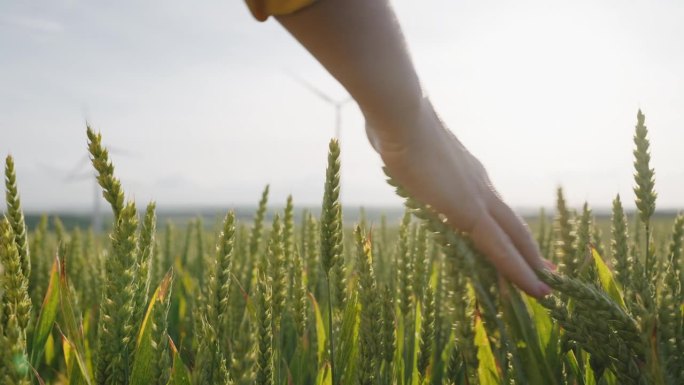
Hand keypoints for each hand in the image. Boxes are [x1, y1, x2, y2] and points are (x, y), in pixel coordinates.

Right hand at [368, 97, 551, 298]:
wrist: (401, 115)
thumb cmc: (394, 125)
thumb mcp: (403, 147)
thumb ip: (405, 155)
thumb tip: (393, 148)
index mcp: (465, 173)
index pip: (492, 207)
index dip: (505, 227)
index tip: (514, 242)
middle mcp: (479, 184)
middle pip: (511, 224)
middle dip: (528, 249)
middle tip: (547, 271)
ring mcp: (478, 196)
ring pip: (514, 238)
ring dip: (530, 265)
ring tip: (544, 289)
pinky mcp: (469, 210)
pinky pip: (500, 248)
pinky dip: (518, 270)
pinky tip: (532, 288)